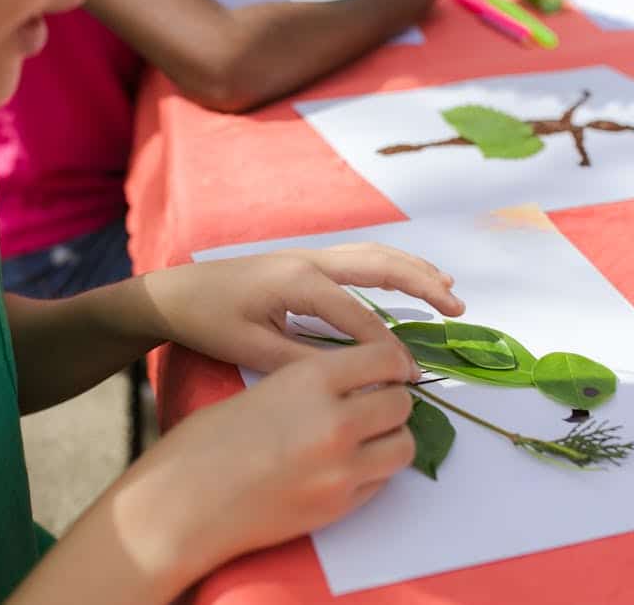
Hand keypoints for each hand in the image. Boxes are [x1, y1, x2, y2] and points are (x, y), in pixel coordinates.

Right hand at [123, 342, 419, 581]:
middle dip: (393, 401)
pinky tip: (346, 467)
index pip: (385, 357)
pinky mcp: (339, 506)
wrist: (184, 502)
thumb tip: (359, 382)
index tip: (394, 369)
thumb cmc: (208, 442)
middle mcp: (335, 420)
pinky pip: (382, 482)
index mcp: (311, 380)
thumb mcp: (265, 388)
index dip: (396, 362)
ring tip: (367, 439)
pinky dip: (374, 471)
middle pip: (401, 402)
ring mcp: (341, 468)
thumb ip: (316, 383)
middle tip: (376, 405)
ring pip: (403, 445)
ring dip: (391, 438)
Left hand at [140, 242, 464, 371]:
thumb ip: (304, 362)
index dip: (389, 349)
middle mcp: (311, 261)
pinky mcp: (306, 261)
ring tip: (449, 289)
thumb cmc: (209, 322)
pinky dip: (391, 265)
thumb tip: (353, 378)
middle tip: (458, 309)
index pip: (360, 317)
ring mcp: (310, 255)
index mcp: (300, 283)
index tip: (409, 377)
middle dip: (423, 285)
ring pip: (374, 254)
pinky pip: (360, 258)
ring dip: (414, 268)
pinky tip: (408, 276)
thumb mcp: (253, 350)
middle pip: (381, 266)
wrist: (175, 292)